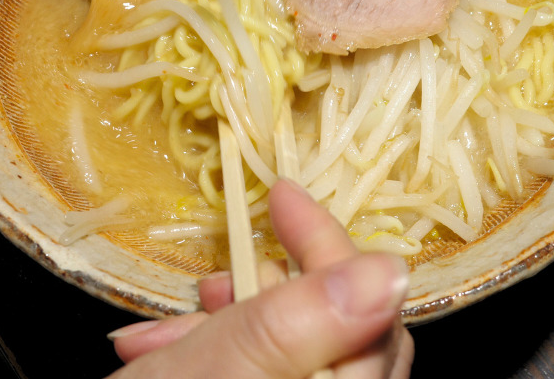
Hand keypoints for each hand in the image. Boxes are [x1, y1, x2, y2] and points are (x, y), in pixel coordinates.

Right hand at [106, 180, 414, 378]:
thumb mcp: (215, 370)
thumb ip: (299, 322)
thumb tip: (388, 271)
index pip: (370, 303)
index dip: (324, 239)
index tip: (279, 193)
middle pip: (342, 328)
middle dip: (272, 288)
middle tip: (221, 274)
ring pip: (298, 350)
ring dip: (234, 324)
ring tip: (168, 331)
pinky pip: (272, 375)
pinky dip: (222, 355)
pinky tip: (165, 353)